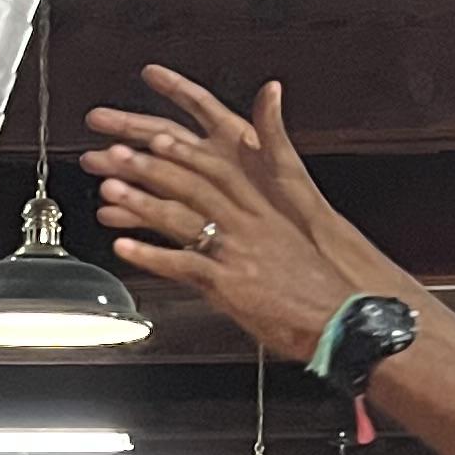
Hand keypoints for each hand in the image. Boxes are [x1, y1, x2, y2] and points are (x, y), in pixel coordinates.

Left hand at [84, 69, 396, 361]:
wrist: (345, 318)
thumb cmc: (322, 285)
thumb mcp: (302, 235)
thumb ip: (272, 220)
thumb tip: (260, 201)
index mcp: (265, 210)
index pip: (219, 168)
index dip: (186, 150)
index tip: (157, 135)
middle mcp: (249, 224)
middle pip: (193, 183)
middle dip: (151, 165)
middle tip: (116, 152)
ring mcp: (238, 251)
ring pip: (182, 217)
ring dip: (141, 203)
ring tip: (108, 190)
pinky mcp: (229, 284)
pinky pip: (183, 264)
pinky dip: (150, 256)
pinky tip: (124, 248)